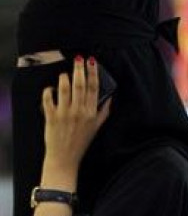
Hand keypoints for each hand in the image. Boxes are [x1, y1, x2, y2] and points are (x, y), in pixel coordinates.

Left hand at [42, 56, 110, 174]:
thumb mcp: (97, 127)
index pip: (94, 88)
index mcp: (91, 113)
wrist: (65, 157)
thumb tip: (110, 98)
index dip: (93, 73)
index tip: (92, 62)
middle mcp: (79, 111)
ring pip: (64, 88)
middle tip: (79, 58)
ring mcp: (65, 113)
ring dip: (64, 77)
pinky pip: (48, 98)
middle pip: (80, 85)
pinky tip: (50, 88)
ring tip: (65, 73)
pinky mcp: (51, 116)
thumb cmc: (81, 142)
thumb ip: (104, 112)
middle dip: (79, 69)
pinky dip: (48, 91)